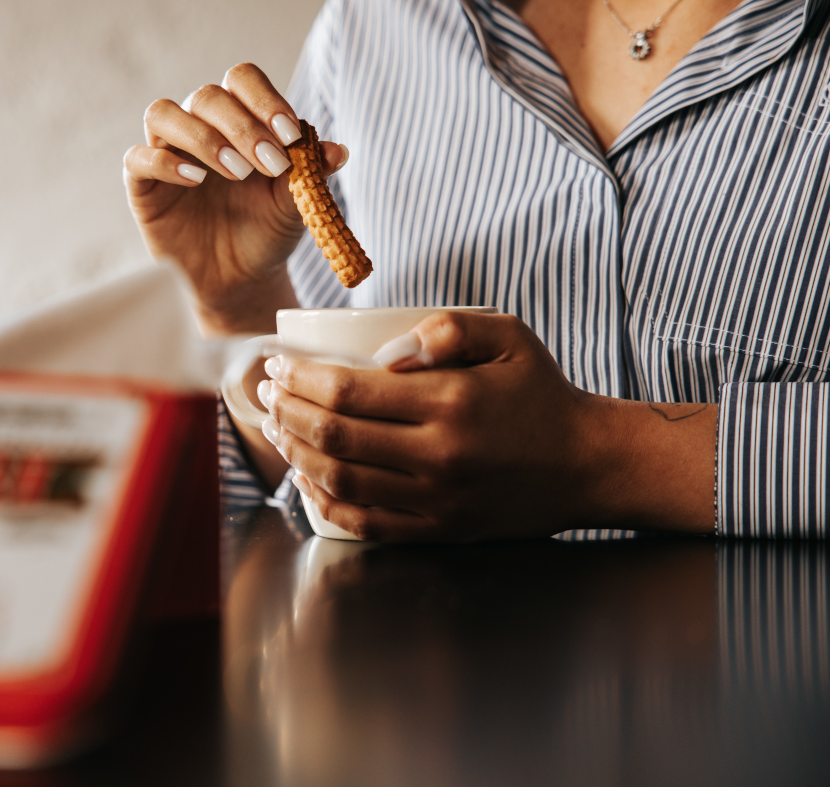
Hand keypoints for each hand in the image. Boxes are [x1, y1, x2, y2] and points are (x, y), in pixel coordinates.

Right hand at [123, 63, 346, 335]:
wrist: (239, 281)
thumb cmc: (266, 234)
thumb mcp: (295, 206)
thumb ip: (312, 174)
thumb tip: (339, 151)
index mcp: (240, 120)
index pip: (243, 81)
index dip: (264, 100)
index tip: (289, 134)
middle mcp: (200, 128)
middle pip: (208, 96)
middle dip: (242, 126)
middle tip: (270, 164)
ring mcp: (167, 153)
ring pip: (163, 114)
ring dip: (204, 137)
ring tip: (236, 172)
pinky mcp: (143, 185)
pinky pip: (137, 158)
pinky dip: (165, 162)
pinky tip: (195, 180)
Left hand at [257, 312, 716, 540]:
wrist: (589, 464)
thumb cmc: (542, 392)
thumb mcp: (509, 335)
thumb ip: (446, 327)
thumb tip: (382, 353)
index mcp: (451, 401)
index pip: (348, 390)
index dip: (300, 377)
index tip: (277, 363)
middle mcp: (439, 454)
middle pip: (334, 436)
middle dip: (287, 410)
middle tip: (267, 392)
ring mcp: (437, 499)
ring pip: (341, 481)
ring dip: (297, 453)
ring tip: (279, 428)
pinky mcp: (439, 529)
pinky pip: (365, 523)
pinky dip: (325, 502)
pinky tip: (307, 479)